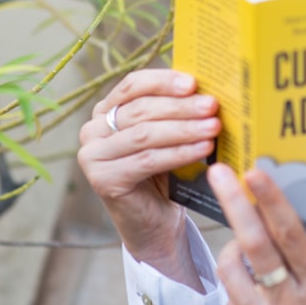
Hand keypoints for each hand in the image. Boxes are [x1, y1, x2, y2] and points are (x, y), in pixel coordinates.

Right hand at [77, 69, 218, 284]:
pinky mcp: (103, 180)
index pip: (132, 85)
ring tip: (213, 127)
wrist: (155, 223)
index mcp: (105, 111)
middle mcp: (92, 130)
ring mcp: (92, 156)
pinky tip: (202, 149)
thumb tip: (205, 87)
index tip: (194, 82)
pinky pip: (147, 160)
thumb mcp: (167, 136)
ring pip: (145, 134)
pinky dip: (179, 153)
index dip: (163, 81)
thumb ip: (174, 111)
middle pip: (141, 110)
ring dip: (184, 129)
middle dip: (181, 107)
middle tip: (212, 106)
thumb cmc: (165, 174)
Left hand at [208, 164, 305, 304]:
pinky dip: (238, 290)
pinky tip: (253, 295)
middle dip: (234, 203)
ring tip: (242, 245)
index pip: (291, 236)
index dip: (271, 201)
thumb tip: (274, 227)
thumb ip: (305, 266)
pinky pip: (230, 302)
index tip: (254, 173)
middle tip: (220, 174)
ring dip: (232, 248)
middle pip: (254, 245)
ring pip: (231, 270)